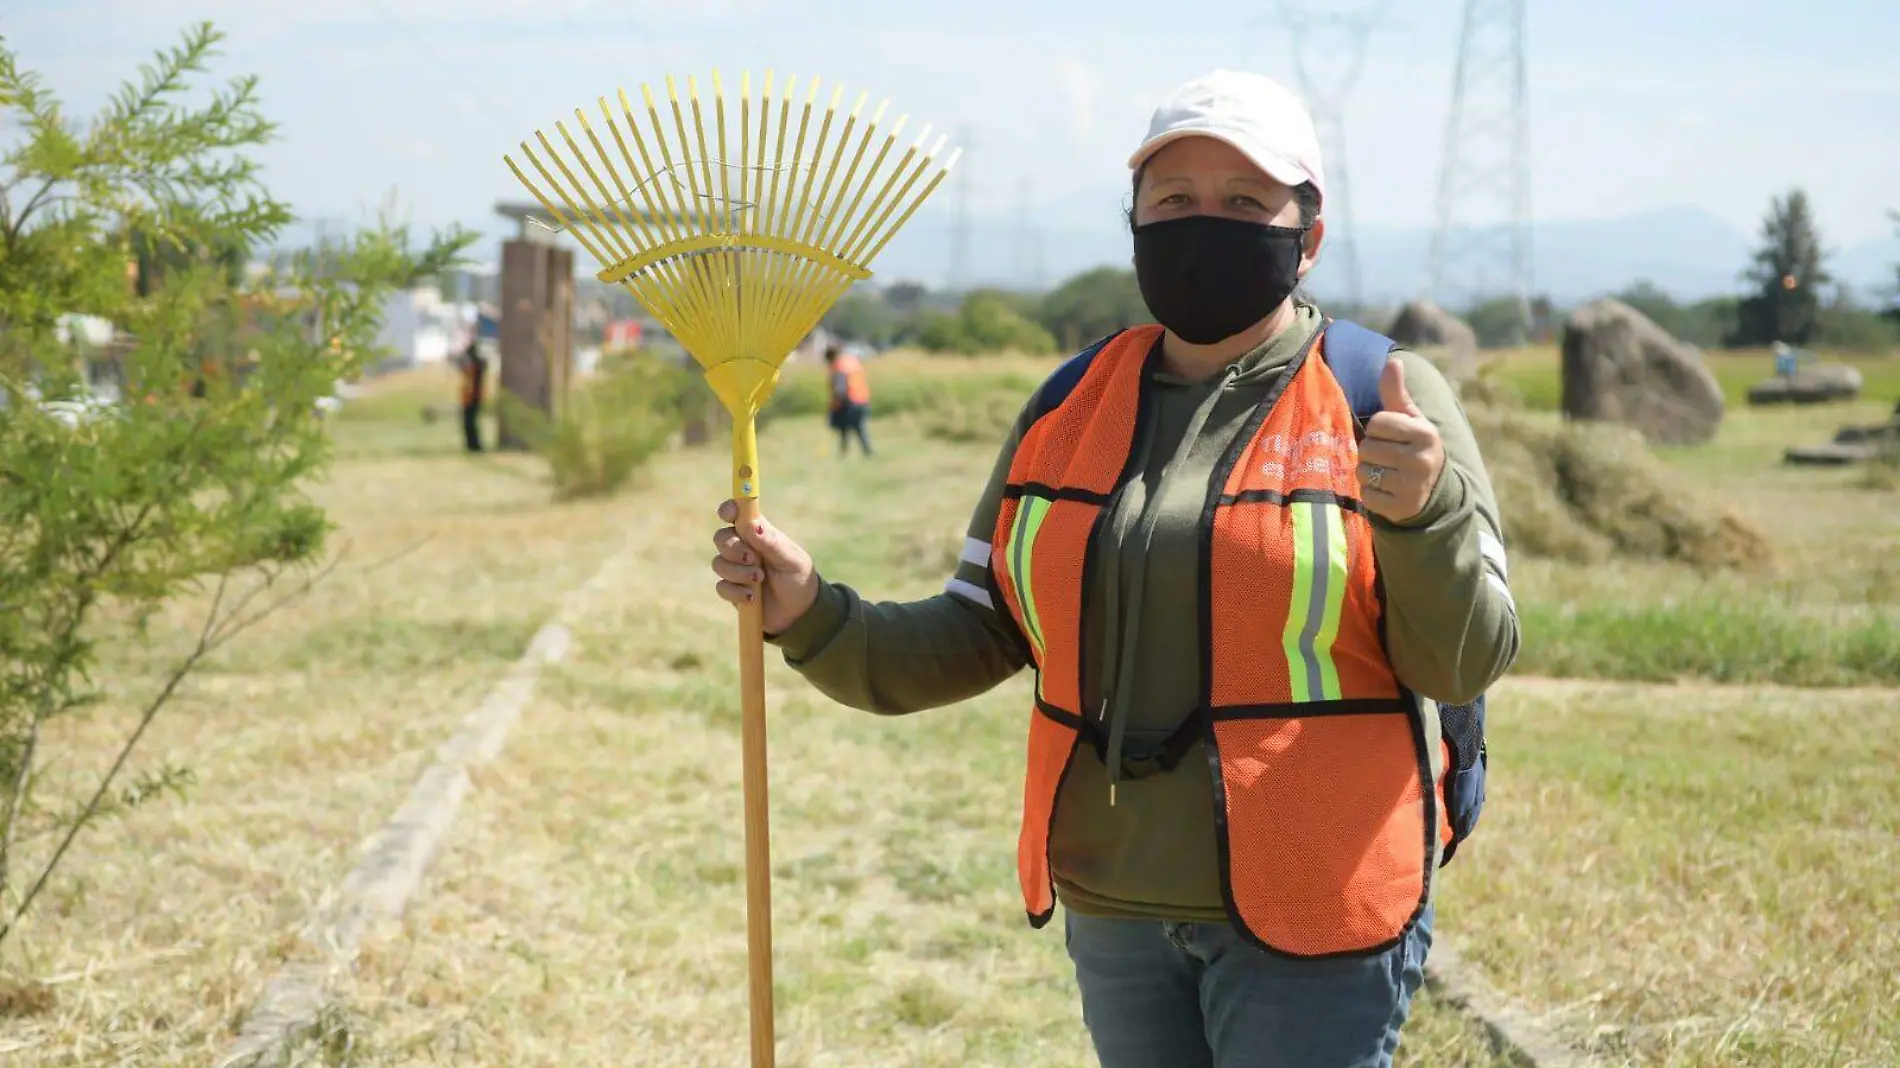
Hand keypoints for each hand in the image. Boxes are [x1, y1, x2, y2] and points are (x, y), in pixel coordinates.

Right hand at [710, 499, 820, 634]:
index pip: (737, 513)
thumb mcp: (790, 558)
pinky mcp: (732, 590)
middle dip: (733, 548)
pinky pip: (722, 587)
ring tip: (760, 579)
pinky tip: (753, 597)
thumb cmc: (798, 577)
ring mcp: (735, 569)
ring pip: (719, 563)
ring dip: (738, 572)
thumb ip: (770, 542)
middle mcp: (743, 547)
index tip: (729, 515)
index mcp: (758, 532)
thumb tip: (751, 523)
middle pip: (721, 538)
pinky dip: (736, 592)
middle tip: (752, 558)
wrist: (800, 612)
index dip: (729, 509)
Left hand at [1356, 359, 1445, 523]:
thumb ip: (1396, 393)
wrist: (1433, 490)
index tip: (1391, 435)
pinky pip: (1366, 496)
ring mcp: (1412, 486)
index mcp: (1425, 433)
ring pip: (1363, 472)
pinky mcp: (1400, 508)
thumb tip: (1393, 360)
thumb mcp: (1410, 419)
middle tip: (1387, 456)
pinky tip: (1386, 491)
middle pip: (1367, 448)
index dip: (1378, 429)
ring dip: (1367, 473)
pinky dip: (1370, 494)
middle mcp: (1421, 460)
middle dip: (1371, 451)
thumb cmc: (1414, 445)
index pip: (1378, 423)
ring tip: (1385, 473)